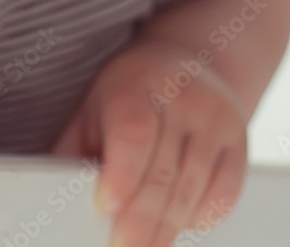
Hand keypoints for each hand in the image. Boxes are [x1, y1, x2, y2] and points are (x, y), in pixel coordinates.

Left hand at [48, 37, 247, 246]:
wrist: (192, 60)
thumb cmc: (130, 92)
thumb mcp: (95, 105)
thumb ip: (74, 149)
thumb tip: (48, 195)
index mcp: (137, 84)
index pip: (133, 132)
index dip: (121, 174)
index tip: (104, 207)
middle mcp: (182, 98)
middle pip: (164, 170)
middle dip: (141, 219)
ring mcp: (216, 119)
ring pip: (194, 187)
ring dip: (167, 226)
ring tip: (144, 246)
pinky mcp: (241, 142)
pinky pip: (224, 194)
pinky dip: (200, 218)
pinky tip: (178, 223)